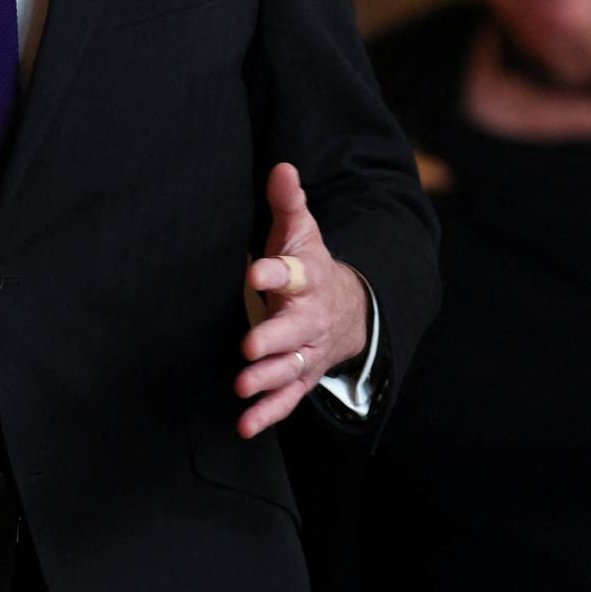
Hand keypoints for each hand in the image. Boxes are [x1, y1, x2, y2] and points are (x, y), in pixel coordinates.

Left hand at [236, 162, 367, 437]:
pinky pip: (288, 397)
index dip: (275, 272)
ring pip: (292, 366)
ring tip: (242, 386)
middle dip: (274, 339)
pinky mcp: (302, 375)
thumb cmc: (310, 266)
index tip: (256, 272)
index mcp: (309, 277)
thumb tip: (281, 166)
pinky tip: (245, 424)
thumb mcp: (302, 232)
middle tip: (250, 347)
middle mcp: (311, 316)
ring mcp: (308, 349)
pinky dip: (269, 412)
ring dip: (268, 378)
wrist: (348, 308)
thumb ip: (289, 203)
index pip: (294, 272)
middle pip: (295, 329)